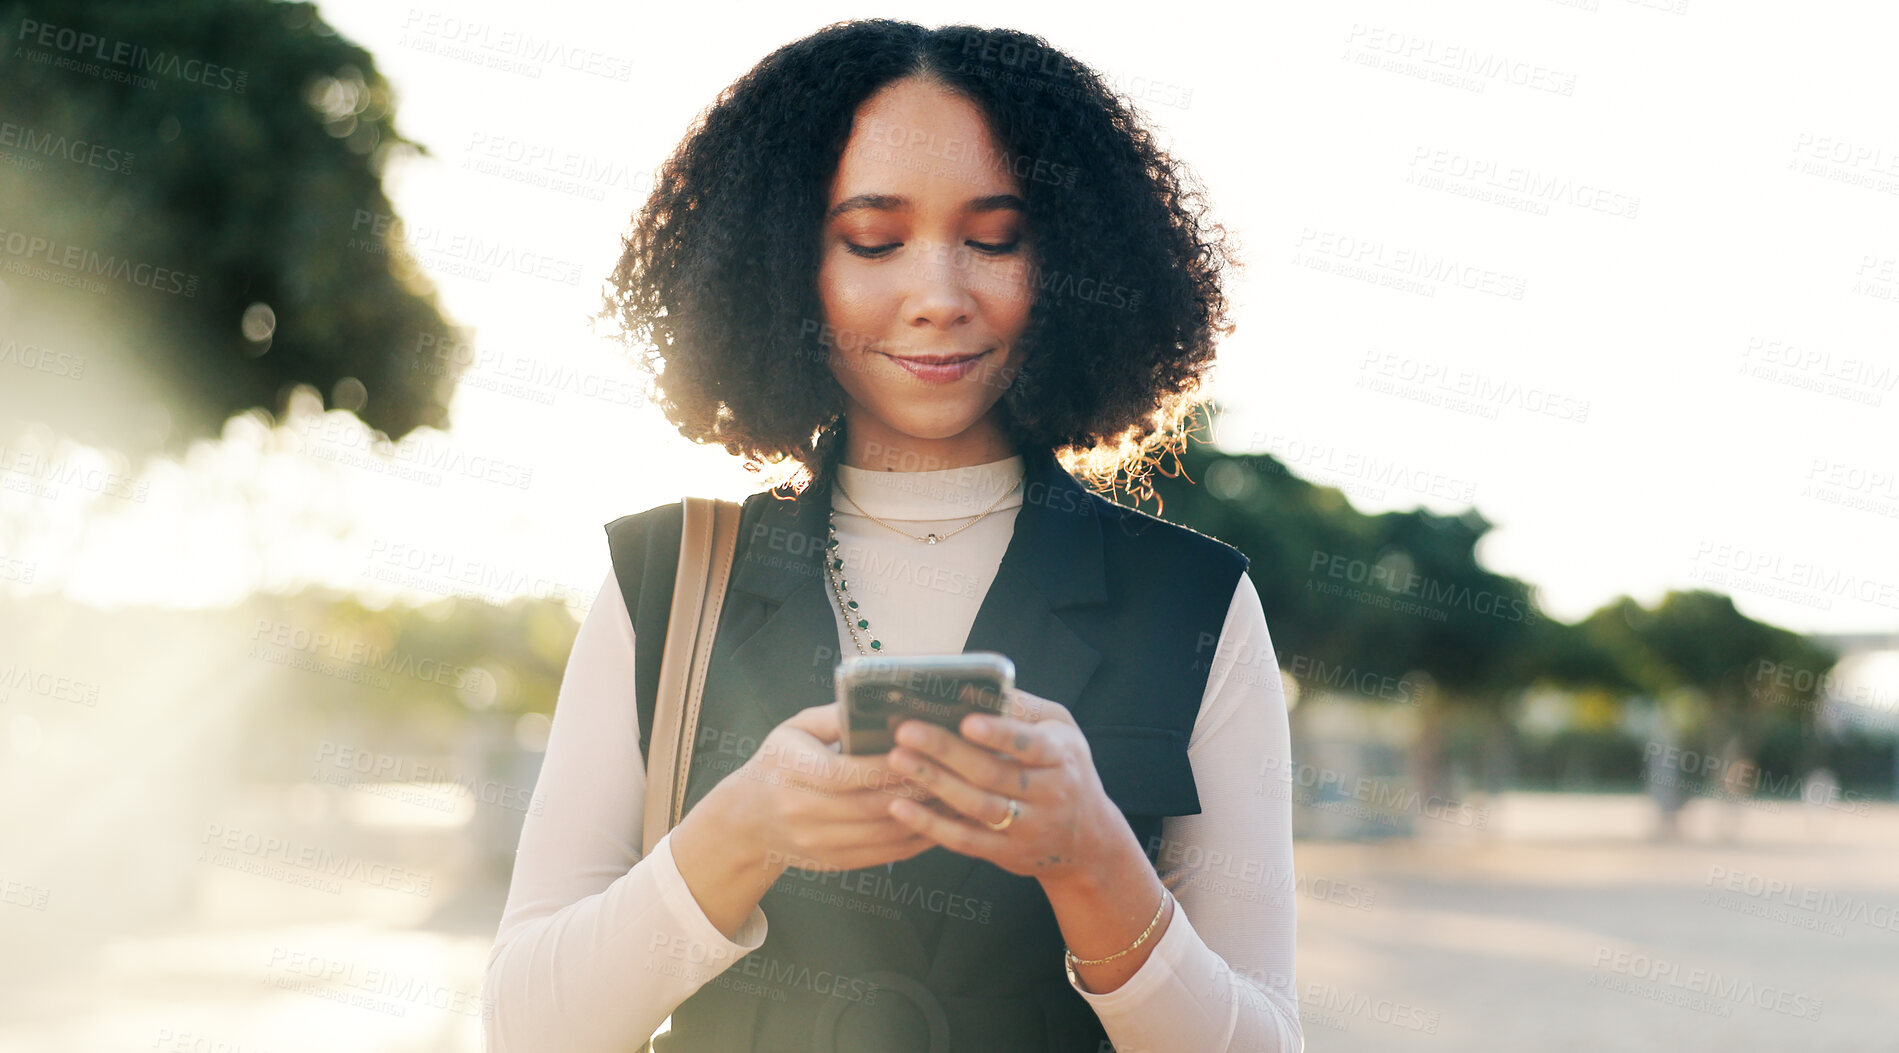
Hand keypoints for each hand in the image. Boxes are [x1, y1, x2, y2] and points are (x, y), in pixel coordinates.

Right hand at [716, 702, 937, 875]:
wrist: (749, 818)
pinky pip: (883, 855)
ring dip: (923, 817)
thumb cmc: (779, 762)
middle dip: (915, 790)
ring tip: (953, 796)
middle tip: (951, 772)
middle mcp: (803, 812)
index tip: (921, 749)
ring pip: (882, 834)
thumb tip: (878, 702)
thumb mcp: (794, 728)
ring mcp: (818, 843)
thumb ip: (835, 715)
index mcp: (793, 772)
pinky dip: (915, 840)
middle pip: (870, 806)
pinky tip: (937, 821)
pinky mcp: (834, 862)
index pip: (848, 773)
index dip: (887, 765)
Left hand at [880, 687, 1120, 884]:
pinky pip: (965, 842)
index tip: (966, 721)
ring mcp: (1028, 828)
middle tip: (906, 732)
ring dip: (934, 783)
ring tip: (898, 760)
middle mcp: (1049, 794)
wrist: (1090, 841)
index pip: (1030, 744)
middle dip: (946, 751)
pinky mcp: (1007, 854)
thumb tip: (980, 688)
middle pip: (993, 773)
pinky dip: (931, 825)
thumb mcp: (1062, 731)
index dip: (999, 734)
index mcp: (1061, 756)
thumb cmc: (1066, 769)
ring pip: (977, 807)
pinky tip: (901, 807)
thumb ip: (1025, 709)